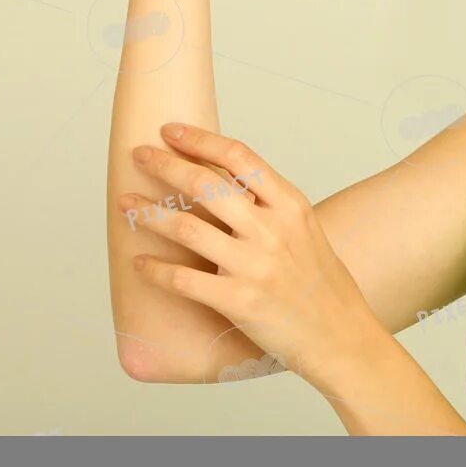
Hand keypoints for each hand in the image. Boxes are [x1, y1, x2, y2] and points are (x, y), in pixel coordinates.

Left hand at [118, 123, 380, 389]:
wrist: (340, 336)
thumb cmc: (321, 283)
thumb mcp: (305, 229)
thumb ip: (269, 206)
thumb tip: (223, 184)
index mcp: (290, 205)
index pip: (239, 157)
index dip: (200, 139)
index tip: (171, 130)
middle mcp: (272, 229)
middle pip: (206, 183)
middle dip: (165, 164)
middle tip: (139, 155)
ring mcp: (255, 265)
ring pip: (187, 227)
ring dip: (148, 213)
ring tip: (125, 204)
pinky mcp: (239, 301)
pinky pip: (184, 280)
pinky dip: (156, 270)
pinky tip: (139, 263)